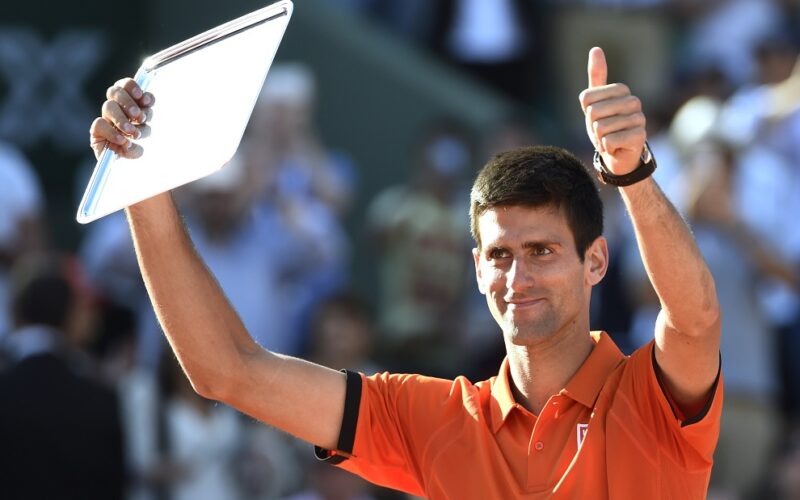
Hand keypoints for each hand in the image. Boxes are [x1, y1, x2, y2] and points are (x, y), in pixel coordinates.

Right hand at [89, 78, 154, 159]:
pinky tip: (123, 141)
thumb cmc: (140, 147)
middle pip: (115, 91)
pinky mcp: (96, 133)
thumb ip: (146, 115)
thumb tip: (147, 103)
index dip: (133, 87)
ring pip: (108, 106)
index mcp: (129, 104)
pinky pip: (100, 124)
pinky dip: (113, 132)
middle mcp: (116, 109)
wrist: (130, 170)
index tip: (145, 99)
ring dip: (123, 119)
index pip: (126, 86)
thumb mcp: (147, 131)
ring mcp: (105, 120)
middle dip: (129, 102)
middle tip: (139, 117)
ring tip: (133, 133)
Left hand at [579, 47, 645, 175]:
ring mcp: (639, 118)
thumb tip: (596, 49)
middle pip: (593, 112)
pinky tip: (615, 147)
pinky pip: (609, 140)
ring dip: (600, 138)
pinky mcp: (640, 136)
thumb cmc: (606, 127)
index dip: (586, 113)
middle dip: (593, 126)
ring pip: (600, 127)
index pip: (587, 98)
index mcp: (622, 90)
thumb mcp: (595, 103)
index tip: (597, 118)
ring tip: (610, 139)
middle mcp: (634, 102)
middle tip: (603, 131)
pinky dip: (607, 147)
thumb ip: (596, 77)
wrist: (618, 156)